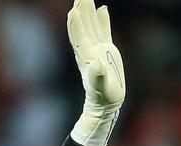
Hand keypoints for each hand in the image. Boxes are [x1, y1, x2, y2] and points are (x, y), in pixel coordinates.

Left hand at [67, 0, 125, 145]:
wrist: (106, 101)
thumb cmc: (102, 96)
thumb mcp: (100, 87)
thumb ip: (98, 75)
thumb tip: (96, 63)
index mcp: (86, 56)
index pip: (79, 36)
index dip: (76, 24)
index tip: (73, 10)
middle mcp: (90, 49)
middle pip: (83, 26)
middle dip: (81, 10)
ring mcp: (97, 48)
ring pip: (92, 25)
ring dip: (89, 10)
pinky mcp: (106, 49)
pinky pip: (103, 30)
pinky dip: (102, 19)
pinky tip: (102, 8)